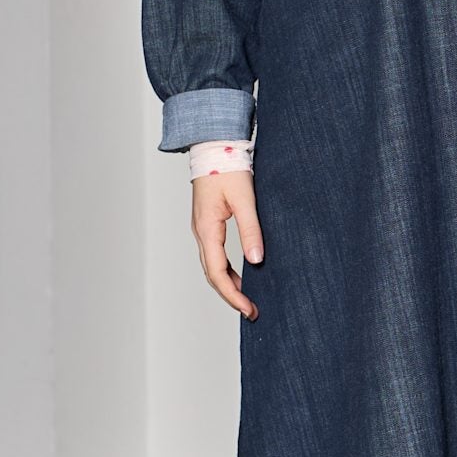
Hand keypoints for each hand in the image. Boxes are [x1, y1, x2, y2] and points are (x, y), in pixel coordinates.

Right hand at [191, 170, 262, 318]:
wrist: (214, 145)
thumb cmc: (227, 167)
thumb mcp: (244, 199)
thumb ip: (251, 230)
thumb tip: (256, 261)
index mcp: (206, 229)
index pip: (217, 273)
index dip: (233, 295)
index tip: (249, 309)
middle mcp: (200, 232)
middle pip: (212, 274)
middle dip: (231, 296)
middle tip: (251, 311)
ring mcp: (202, 228)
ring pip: (212, 266)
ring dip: (228, 285)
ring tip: (247, 299)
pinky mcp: (208, 223)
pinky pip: (214, 254)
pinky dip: (226, 270)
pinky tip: (241, 275)